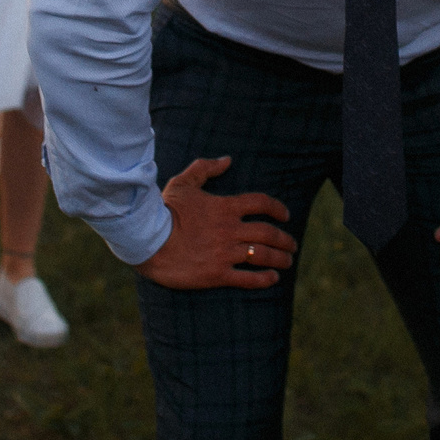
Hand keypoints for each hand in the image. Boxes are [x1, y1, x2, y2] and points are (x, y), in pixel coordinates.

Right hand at [133, 156, 296, 289]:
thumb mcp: (182, 183)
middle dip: (285, 239)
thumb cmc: (164, 210)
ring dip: (280, 258)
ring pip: (262, 255)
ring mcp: (225, 253)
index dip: (278, 208)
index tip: (286, 215)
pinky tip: (273, 279)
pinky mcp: (217, 274)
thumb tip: (227, 160)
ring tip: (288, 261)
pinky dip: (264, 279)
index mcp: (225, 207)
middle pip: (268, 233)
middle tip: (292, 244)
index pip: (261, 203)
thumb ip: (205, 169)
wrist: (147, 240)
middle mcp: (230, 230)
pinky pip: (247, 278)